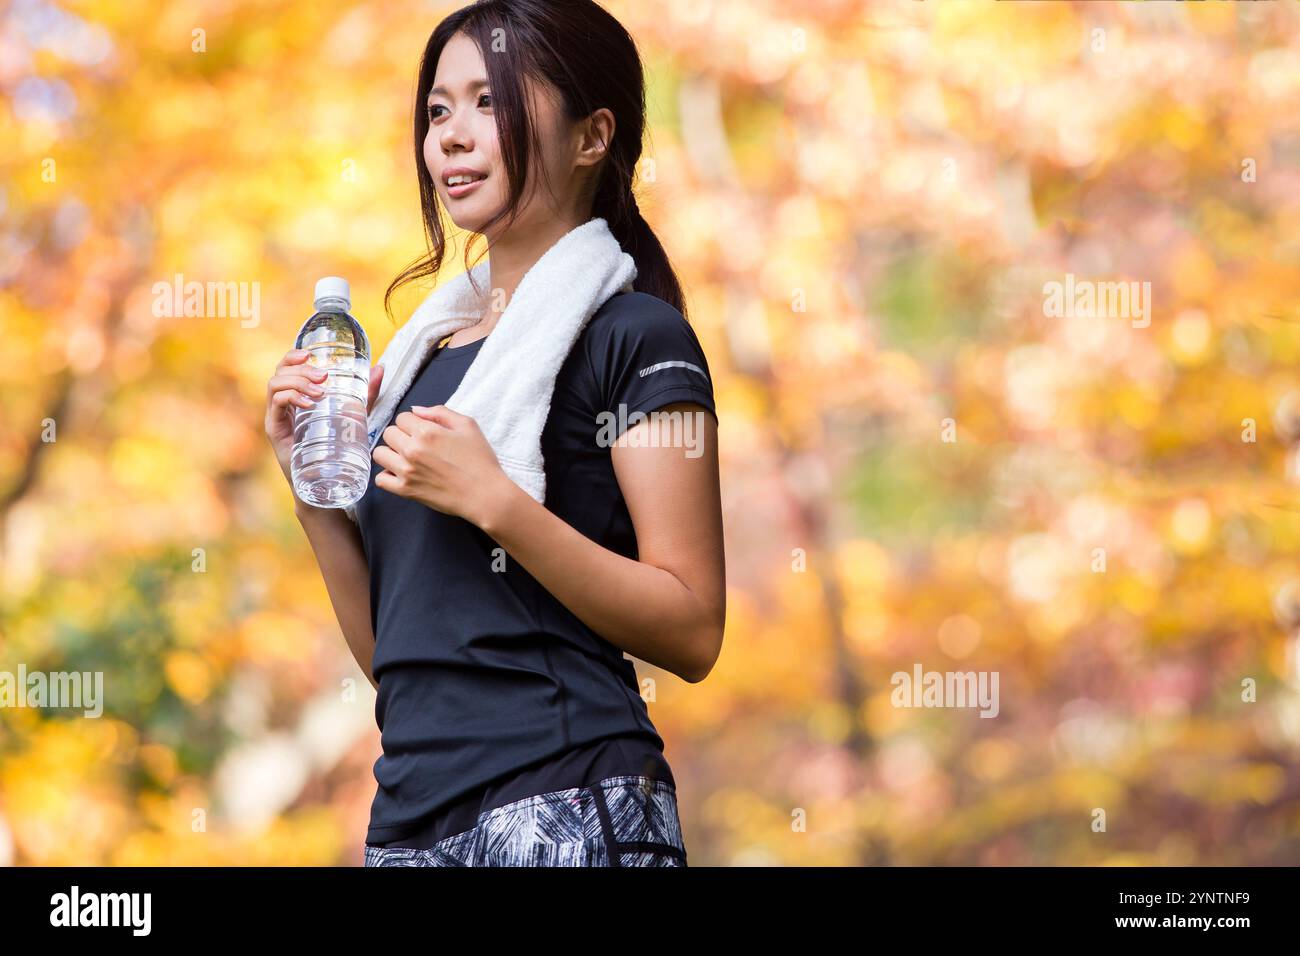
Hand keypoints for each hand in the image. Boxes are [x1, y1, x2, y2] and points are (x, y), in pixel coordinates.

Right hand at [265, 350, 383, 486]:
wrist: (324, 482)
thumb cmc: (336, 448)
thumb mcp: (354, 416)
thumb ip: (366, 394)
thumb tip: (380, 368)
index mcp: (296, 396)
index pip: (286, 368)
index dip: (293, 356)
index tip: (310, 354)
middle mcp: (282, 404)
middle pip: (280, 373)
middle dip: (301, 369)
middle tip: (323, 376)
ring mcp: (276, 417)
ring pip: (275, 385)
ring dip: (297, 382)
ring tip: (320, 392)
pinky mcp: (275, 430)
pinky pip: (276, 405)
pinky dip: (291, 398)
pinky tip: (309, 403)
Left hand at [371, 404, 509, 525]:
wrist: (484, 494)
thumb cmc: (480, 460)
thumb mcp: (468, 426)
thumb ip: (440, 413)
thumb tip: (416, 410)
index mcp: (427, 432)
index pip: (402, 417)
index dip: (413, 423)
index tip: (423, 431)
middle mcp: (412, 450)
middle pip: (389, 433)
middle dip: (401, 435)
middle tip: (416, 444)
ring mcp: (406, 471)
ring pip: (379, 453)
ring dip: (391, 453)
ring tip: (406, 458)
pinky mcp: (406, 491)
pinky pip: (380, 479)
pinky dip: (387, 475)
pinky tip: (401, 474)